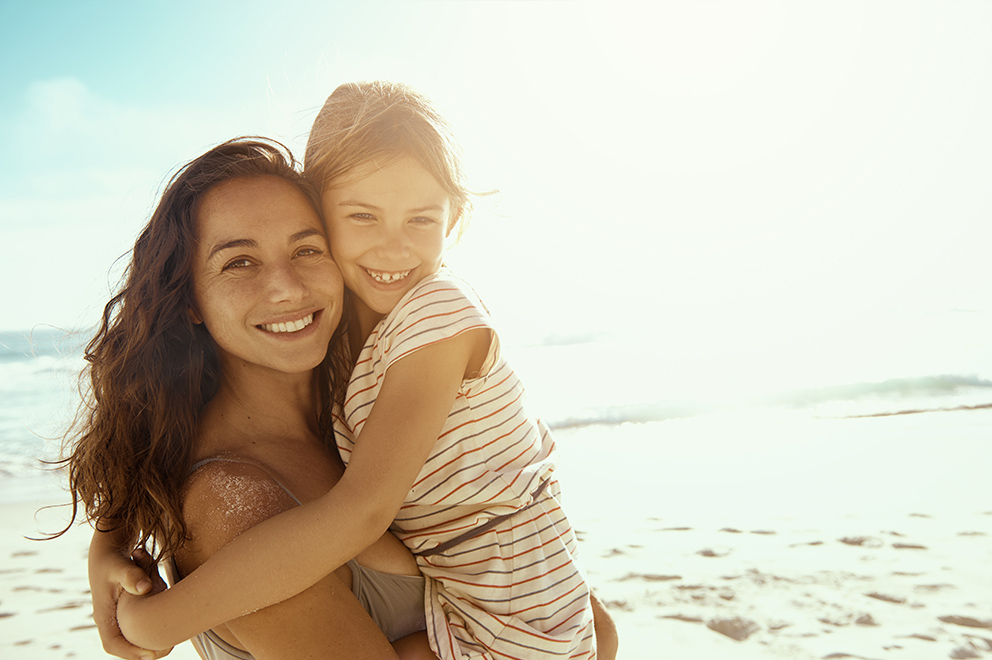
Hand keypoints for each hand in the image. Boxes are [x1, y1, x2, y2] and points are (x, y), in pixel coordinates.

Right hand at [88, 537, 170, 658]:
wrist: (109, 552)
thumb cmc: (114, 559)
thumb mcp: (120, 565)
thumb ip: (131, 575)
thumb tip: (145, 588)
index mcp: (103, 615)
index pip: (112, 644)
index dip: (130, 652)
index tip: (151, 654)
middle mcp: (109, 620)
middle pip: (123, 646)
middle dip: (143, 653)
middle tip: (167, 650)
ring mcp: (118, 617)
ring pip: (131, 639)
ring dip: (149, 643)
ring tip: (170, 642)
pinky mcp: (127, 612)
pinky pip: (138, 628)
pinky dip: (151, 631)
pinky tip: (168, 628)